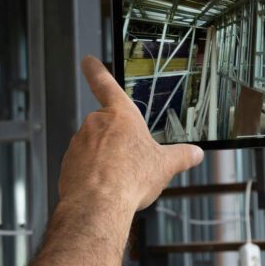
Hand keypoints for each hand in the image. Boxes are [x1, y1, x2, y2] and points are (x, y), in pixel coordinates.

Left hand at [58, 57, 203, 211]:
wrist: (98, 205)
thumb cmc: (129, 179)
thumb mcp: (165, 166)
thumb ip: (182, 156)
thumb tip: (195, 154)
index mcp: (121, 115)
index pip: (105, 84)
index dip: (96, 70)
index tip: (88, 61)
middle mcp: (95, 124)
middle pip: (108, 126)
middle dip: (118, 141)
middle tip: (131, 161)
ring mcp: (79, 143)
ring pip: (95, 147)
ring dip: (105, 158)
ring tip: (119, 178)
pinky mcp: (68, 163)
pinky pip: (84, 164)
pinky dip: (93, 173)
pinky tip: (105, 187)